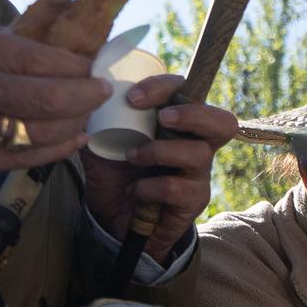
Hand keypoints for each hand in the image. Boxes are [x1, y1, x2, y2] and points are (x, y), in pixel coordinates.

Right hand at [0, 17, 107, 178]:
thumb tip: (49, 46)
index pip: (30, 55)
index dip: (72, 63)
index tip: (93, 63)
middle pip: (42, 97)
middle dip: (84, 95)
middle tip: (103, 89)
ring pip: (38, 132)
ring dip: (74, 123)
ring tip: (88, 113)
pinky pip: (21, 158)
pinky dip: (55, 150)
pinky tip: (72, 139)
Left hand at [79, 73, 239, 262]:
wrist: (115, 218)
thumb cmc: (116, 173)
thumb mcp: (100, 141)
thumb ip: (95, 117)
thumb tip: (83, 94)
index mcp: (178, 122)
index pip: (187, 92)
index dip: (165, 87)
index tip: (132, 97)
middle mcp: (197, 144)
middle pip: (222, 122)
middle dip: (192, 115)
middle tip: (162, 118)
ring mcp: (198, 173)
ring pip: (198, 154)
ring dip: (159, 151)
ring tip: (131, 157)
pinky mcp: (193, 200)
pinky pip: (178, 188)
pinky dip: (150, 186)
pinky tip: (134, 190)